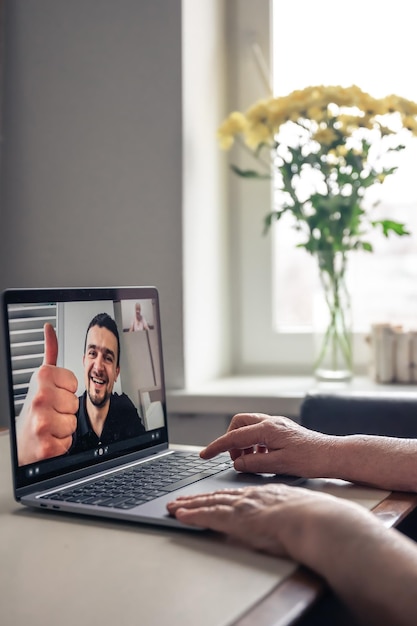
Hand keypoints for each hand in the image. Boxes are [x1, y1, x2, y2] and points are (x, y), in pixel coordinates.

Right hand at [16, 323, 78, 464]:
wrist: (18, 441)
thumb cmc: (32, 410)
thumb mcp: (40, 378)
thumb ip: (50, 352)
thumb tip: (49, 329)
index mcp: (41, 378)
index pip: (75, 383)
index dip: (66, 391)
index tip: (52, 395)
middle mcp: (40, 398)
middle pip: (76, 403)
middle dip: (65, 410)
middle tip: (49, 412)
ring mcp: (42, 422)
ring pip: (74, 422)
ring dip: (64, 427)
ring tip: (48, 426)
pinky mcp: (46, 446)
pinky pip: (69, 442)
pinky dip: (61, 444)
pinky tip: (48, 439)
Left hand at [167, 483, 351, 557]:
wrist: (316, 520)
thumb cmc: (314, 519)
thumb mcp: (296, 509)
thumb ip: (283, 511)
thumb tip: (281, 519)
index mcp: (264, 495)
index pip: (235, 494)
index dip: (218, 495)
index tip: (208, 496)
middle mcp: (250, 497)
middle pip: (217, 496)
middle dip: (196, 498)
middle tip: (180, 499)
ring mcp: (242, 506)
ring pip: (208, 503)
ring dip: (189, 505)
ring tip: (174, 506)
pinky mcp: (236, 519)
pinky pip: (208, 515)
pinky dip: (192, 515)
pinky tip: (181, 515)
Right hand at [200, 413, 331, 477]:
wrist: (333, 455)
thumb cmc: (310, 459)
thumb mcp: (279, 465)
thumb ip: (254, 463)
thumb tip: (237, 463)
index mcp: (267, 429)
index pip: (234, 437)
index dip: (216, 446)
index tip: (204, 455)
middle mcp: (271, 422)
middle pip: (239, 423)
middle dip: (230, 440)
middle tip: (233, 458)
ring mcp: (277, 424)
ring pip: (249, 426)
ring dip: (243, 442)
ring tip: (249, 460)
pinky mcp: (283, 430)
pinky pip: (260, 432)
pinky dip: (254, 443)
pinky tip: (261, 457)